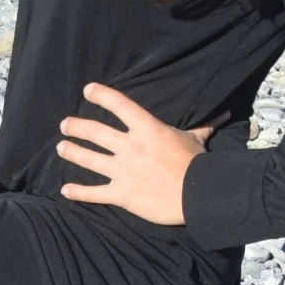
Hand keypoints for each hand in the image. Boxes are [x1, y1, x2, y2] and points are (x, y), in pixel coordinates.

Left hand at [56, 82, 230, 223]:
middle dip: (77, 127)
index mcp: (147, 128)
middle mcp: (130, 147)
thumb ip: (203, 126)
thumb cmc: (196, 165)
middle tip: (64, 125)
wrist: (196, 194)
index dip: (102, 95)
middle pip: (96, 132)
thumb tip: (223, 115)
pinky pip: (94, 193)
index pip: (120, 105)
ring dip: (72, 152)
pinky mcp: (122, 194)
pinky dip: (78, 192)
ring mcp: (123, 171)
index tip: (88, 90)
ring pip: (90, 159)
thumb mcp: (196, 139)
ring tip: (60, 148)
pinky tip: (65, 190)